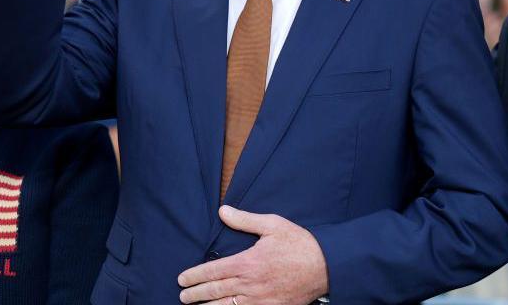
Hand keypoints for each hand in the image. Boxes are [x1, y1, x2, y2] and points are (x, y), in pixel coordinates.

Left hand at [178, 206, 328, 304]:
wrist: (325, 266)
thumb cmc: (299, 243)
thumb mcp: (272, 225)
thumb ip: (245, 220)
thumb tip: (223, 211)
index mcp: (247, 262)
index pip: (213, 271)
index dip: (195, 276)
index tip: (182, 279)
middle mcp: (250, 283)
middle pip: (216, 291)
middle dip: (196, 294)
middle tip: (183, 296)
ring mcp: (260, 300)